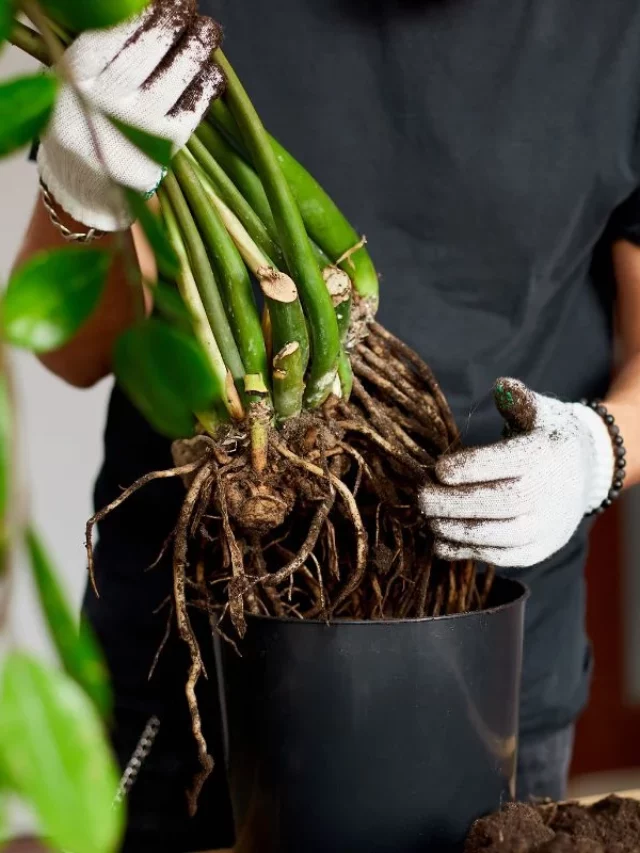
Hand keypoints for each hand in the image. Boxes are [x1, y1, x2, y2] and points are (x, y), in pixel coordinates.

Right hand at [38, 0, 223, 231]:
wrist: (83, 179)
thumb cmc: (85, 114)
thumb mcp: (79, 75)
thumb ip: (110, 47)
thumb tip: (160, 11)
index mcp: (75, 75)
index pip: (117, 31)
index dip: (149, 11)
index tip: (169, 0)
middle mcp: (102, 103)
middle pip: (149, 49)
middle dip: (177, 23)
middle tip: (192, 10)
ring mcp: (133, 130)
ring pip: (175, 77)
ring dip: (198, 48)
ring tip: (208, 32)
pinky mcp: (159, 153)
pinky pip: (192, 111)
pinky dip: (207, 87)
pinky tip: (212, 72)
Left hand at [420, 379, 615, 567]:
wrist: (586, 471)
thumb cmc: (547, 435)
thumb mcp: (538, 411)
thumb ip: (518, 400)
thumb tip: (501, 387)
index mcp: (545, 454)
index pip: (507, 463)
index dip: (470, 467)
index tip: (438, 469)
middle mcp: (549, 493)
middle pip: (498, 502)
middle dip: (453, 502)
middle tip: (420, 497)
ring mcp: (546, 525)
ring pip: (498, 535)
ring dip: (456, 529)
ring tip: (427, 518)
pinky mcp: (538, 550)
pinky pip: (501, 557)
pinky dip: (467, 552)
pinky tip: (439, 541)